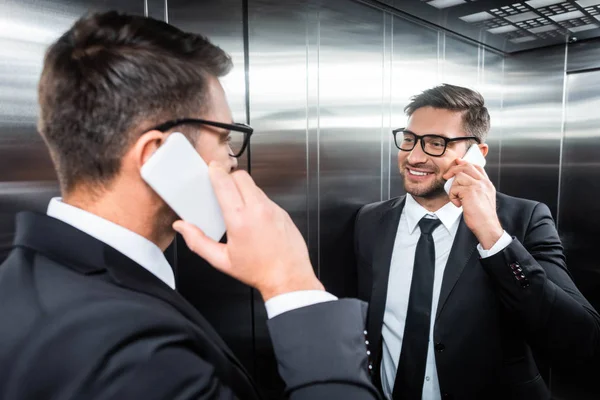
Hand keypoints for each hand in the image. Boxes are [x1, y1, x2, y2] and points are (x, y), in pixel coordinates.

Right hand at [173, 163, 323, 300]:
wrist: (289, 277)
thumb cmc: (258, 270)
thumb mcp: (222, 260)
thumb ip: (198, 242)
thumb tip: (183, 228)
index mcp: (239, 219)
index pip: (225, 183)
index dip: (216, 172)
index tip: (212, 168)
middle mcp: (258, 209)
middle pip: (241, 177)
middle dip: (229, 178)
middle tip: (222, 187)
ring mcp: (273, 209)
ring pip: (254, 186)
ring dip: (243, 189)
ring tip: (237, 206)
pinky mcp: (282, 212)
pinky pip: (266, 198)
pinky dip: (256, 201)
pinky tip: (253, 218)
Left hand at [443, 159, 502, 249]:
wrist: (487, 226)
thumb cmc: (483, 216)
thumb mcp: (483, 199)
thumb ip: (476, 189)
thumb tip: (462, 182)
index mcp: (487, 184)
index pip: (477, 167)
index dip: (465, 163)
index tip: (457, 163)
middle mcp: (484, 183)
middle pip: (467, 166)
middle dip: (454, 169)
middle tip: (446, 176)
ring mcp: (477, 186)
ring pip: (458, 176)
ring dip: (453, 188)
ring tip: (457, 198)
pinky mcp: (469, 192)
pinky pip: (455, 188)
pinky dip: (452, 196)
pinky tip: (458, 204)